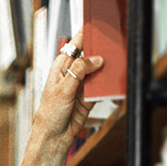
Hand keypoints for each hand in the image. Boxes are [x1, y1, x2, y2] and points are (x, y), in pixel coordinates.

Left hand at [31, 30, 105, 153]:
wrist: (54, 137)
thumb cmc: (49, 114)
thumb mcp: (63, 89)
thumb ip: (79, 72)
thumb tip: (95, 59)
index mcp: (61, 67)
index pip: (75, 46)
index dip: (85, 35)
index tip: (97, 28)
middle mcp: (72, 74)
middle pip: (90, 56)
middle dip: (100, 51)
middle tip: (112, 46)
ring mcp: (82, 85)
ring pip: (99, 70)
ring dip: (106, 68)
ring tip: (116, 62)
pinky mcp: (90, 96)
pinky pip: (102, 86)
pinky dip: (108, 83)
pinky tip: (114, 80)